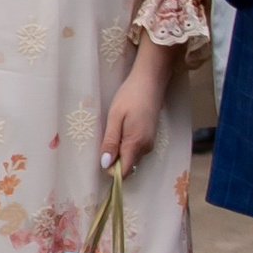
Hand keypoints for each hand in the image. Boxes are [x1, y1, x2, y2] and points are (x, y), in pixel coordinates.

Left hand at [100, 39, 173, 178]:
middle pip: (128, 166)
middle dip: (114, 159)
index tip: (101, 156)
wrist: (150, 80)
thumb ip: (111, 142)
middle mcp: (146, 148)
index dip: (111, 170)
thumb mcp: (115, 117)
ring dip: (119, 151)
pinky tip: (122, 128)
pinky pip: (136, 149)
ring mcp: (150, 142)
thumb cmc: (130, 96)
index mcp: (136, 144)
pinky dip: (126, 145)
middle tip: (106, 137)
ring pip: (131, 158)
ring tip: (113, 130)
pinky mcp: (150, 137)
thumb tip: (105, 165)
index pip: (124, 172)